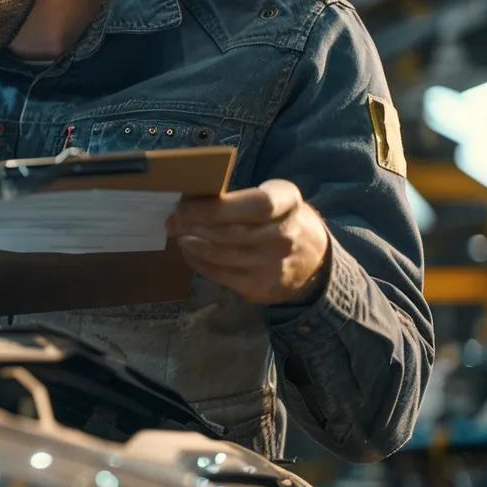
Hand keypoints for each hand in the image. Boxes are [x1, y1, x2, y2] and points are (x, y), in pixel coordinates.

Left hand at [166, 179, 330, 305]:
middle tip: (173, 221)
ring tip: (179, 235)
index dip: (215, 208)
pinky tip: (190, 252)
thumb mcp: (275, 198)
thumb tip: (191, 199)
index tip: (184, 206)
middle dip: (195, 226)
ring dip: (193, 244)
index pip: (255, 206)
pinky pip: (221, 275)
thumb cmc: (282, 220)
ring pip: (222, 254)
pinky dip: (199, 262)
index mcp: (289, 203)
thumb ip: (241, 198)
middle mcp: (286, 235)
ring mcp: (275, 265)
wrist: (314, 262)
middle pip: (232, 232)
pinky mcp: (263, 287)